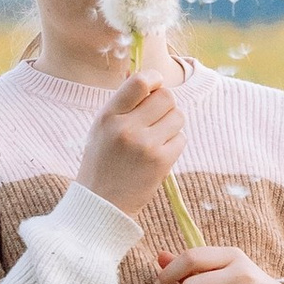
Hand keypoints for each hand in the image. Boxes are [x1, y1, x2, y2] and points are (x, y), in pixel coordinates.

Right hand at [77, 72, 183, 215]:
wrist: (102, 204)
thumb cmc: (102, 162)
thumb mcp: (101, 128)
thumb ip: (123, 104)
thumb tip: (149, 79)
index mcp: (108, 116)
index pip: (140, 82)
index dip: (154, 80)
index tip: (154, 86)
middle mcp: (126, 128)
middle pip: (167, 97)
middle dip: (166, 105)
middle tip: (155, 118)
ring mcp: (146, 145)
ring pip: (178, 116)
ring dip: (171, 125)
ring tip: (155, 138)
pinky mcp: (161, 162)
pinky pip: (181, 139)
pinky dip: (174, 144)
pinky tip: (158, 154)